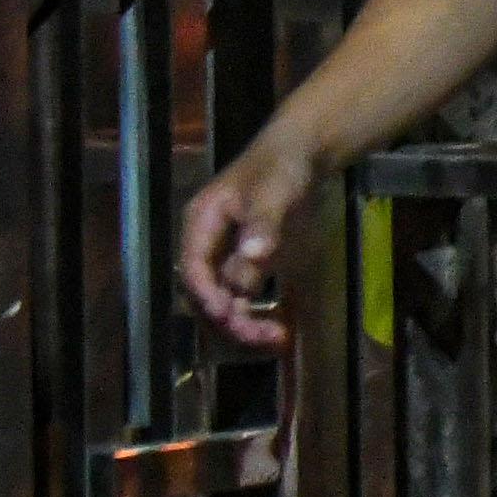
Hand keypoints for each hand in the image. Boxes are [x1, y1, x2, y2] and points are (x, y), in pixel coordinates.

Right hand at [180, 140, 321, 352]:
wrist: (302, 156)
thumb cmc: (281, 168)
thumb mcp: (274, 192)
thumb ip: (263, 225)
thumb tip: (251, 257)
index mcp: (201, 223)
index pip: (193, 267)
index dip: (207, 294)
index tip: (230, 316)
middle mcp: (207, 244)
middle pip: (205, 292)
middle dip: (229, 318)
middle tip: (263, 338)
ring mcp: (226, 257)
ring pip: (224, 300)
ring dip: (244, 324)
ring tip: (276, 340)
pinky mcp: (248, 265)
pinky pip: (245, 298)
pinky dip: (257, 316)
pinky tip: (279, 331)